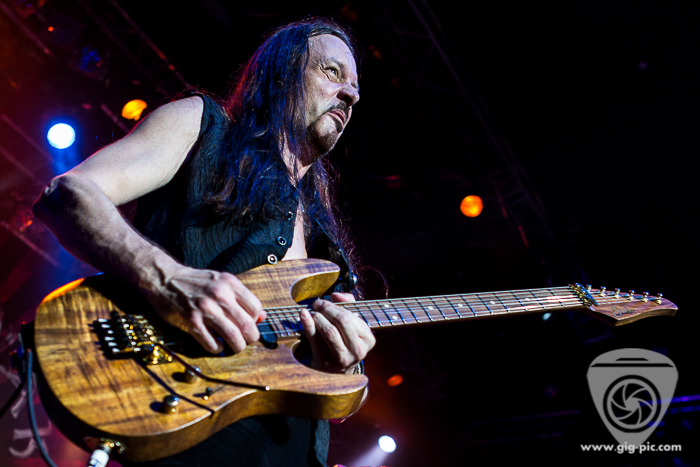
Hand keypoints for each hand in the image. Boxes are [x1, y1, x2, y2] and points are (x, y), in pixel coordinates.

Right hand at [145, 265, 264, 353]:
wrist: (165, 278)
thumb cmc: (196, 282)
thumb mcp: (221, 282)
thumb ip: (241, 297)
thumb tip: (262, 317)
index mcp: (230, 284)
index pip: (255, 308)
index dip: (256, 320)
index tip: (251, 325)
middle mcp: (220, 295)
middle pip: (247, 324)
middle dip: (251, 337)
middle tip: (247, 340)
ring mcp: (205, 309)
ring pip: (233, 336)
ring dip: (237, 346)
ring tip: (235, 346)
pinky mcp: (191, 321)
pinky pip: (211, 342)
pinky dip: (217, 348)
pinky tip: (216, 345)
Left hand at [299, 292, 375, 373]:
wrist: (335, 370)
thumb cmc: (344, 341)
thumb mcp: (352, 324)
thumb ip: (347, 304)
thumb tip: (335, 295)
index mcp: (368, 339)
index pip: (351, 316)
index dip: (335, 306)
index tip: (324, 301)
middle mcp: (358, 350)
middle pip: (342, 321)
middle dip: (327, 309)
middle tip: (317, 304)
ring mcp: (342, 358)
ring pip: (330, 331)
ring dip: (318, 317)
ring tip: (312, 312)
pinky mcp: (326, 362)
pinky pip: (315, 340)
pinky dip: (307, 324)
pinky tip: (303, 315)